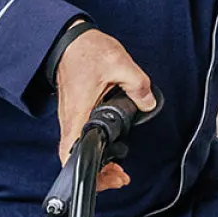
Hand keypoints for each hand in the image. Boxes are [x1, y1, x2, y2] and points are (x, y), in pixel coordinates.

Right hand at [55, 28, 156, 191]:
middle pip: (75, 159)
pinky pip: (82, 137)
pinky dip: (96, 147)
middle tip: (120, 176)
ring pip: (78, 150)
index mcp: (78, 113)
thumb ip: (138, 86)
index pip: (71, 153)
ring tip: (118, 169)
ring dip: (98, 162)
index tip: (110, 176)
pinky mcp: (75, 112)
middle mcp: (70, 120)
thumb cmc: (87, 51)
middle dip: (99, 173)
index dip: (88, 172)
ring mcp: (71, 117)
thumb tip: (148, 104)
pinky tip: (112, 146)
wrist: (69, 40)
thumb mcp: (120, 64)